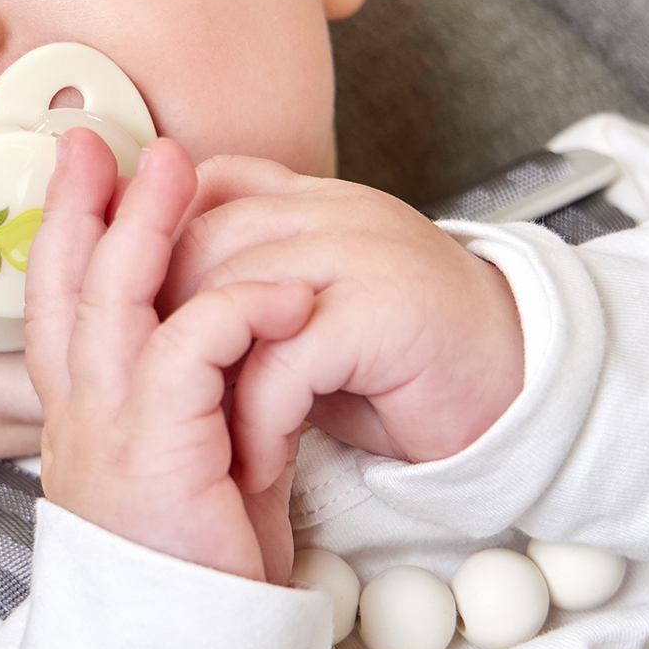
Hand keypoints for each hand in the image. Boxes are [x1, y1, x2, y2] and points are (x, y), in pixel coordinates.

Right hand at [24, 131, 312, 582]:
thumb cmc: (197, 568)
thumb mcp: (190, 467)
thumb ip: (193, 404)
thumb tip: (230, 346)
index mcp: (86, 419)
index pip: (59, 308)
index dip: (65, 234)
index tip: (89, 174)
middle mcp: (81, 417)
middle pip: (66, 286)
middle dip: (87, 203)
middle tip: (108, 139)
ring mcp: (108, 431)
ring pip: (115, 299)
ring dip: (149, 224)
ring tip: (178, 165)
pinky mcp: (155, 450)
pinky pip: (191, 349)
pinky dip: (237, 308)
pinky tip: (281, 292)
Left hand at [159, 157, 525, 498]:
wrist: (519, 390)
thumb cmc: (409, 363)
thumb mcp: (315, 314)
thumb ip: (252, 289)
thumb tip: (160, 304)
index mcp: (313, 202)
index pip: (205, 188)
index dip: (154, 246)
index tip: (130, 321)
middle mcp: (332, 212)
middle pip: (199, 239)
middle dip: (163, 327)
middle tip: (153, 401)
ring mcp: (358, 253)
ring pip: (232, 296)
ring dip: (207, 384)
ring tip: (203, 443)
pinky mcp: (380, 311)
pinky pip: (286, 358)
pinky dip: (261, 419)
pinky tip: (261, 460)